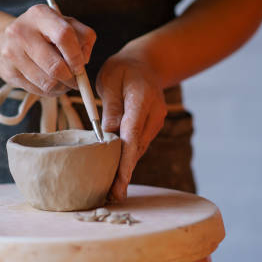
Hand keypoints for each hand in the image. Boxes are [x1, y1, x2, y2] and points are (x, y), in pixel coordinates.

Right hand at [0, 4, 95, 95]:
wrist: (6, 40)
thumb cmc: (43, 32)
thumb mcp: (66, 24)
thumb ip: (83, 36)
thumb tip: (84, 60)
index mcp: (40, 14)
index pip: (64, 36)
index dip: (76, 56)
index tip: (81, 67)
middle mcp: (22, 31)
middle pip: (55, 66)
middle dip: (70, 78)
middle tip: (75, 80)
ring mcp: (12, 52)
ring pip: (47, 82)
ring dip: (62, 87)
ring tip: (64, 82)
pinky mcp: (9, 72)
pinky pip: (37, 90)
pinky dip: (50, 91)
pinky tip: (51, 84)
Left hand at [96, 52, 166, 201]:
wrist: (146, 64)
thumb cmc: (123, 70)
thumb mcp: (110, 82)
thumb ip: (110, 108)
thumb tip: (106, 136)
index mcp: (142, 100)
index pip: (132, 135)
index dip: (125, 160)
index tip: (120, 181)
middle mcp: (154, 115)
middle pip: (137, 148)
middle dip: (125, 173)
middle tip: (113, 197)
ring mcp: (155, 123)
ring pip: (138, 150)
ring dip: (125, 170)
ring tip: (111, 193)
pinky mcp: (150, 128)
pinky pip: (137, 146)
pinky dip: (127, 160)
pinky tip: (115, 176)